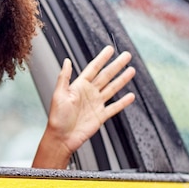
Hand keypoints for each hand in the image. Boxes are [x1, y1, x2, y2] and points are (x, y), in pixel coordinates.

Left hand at [33, 46, 135, 168]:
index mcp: (78, 86)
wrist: (61, 137)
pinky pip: (114, 107)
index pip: (93, 69)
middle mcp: (89, 93)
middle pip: (106, 76)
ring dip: (122, 80)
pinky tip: (131, 96)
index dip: (101, 59)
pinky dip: (123, 102)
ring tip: (131, 70)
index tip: (110, 49)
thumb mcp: (59, 94)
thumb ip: (64, 77)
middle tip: (126, 55)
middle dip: (116, 65)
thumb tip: (67, 61)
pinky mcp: (101, 116)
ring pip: (112, 89)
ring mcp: (96, 104)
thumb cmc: (57, 117)